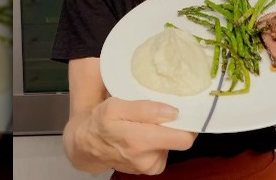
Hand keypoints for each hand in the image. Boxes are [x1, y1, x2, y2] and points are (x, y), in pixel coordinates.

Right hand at [74, 98, 196, 174]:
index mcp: (140, 141)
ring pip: (172, 145)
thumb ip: (144, 109)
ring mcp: (149, 167)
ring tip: (147, 125)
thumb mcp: (115, 106)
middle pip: (182, 141)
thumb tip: (173, 112)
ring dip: (164, 134)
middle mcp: (148, 158)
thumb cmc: (101, 122)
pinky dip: (158, 143)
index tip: (184, 110)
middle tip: (165, 113)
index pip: (183, 138)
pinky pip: (164, 152)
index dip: (187, 122)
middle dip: (177, 127)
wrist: (87, 145)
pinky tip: (145, 136)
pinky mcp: (150, 169)